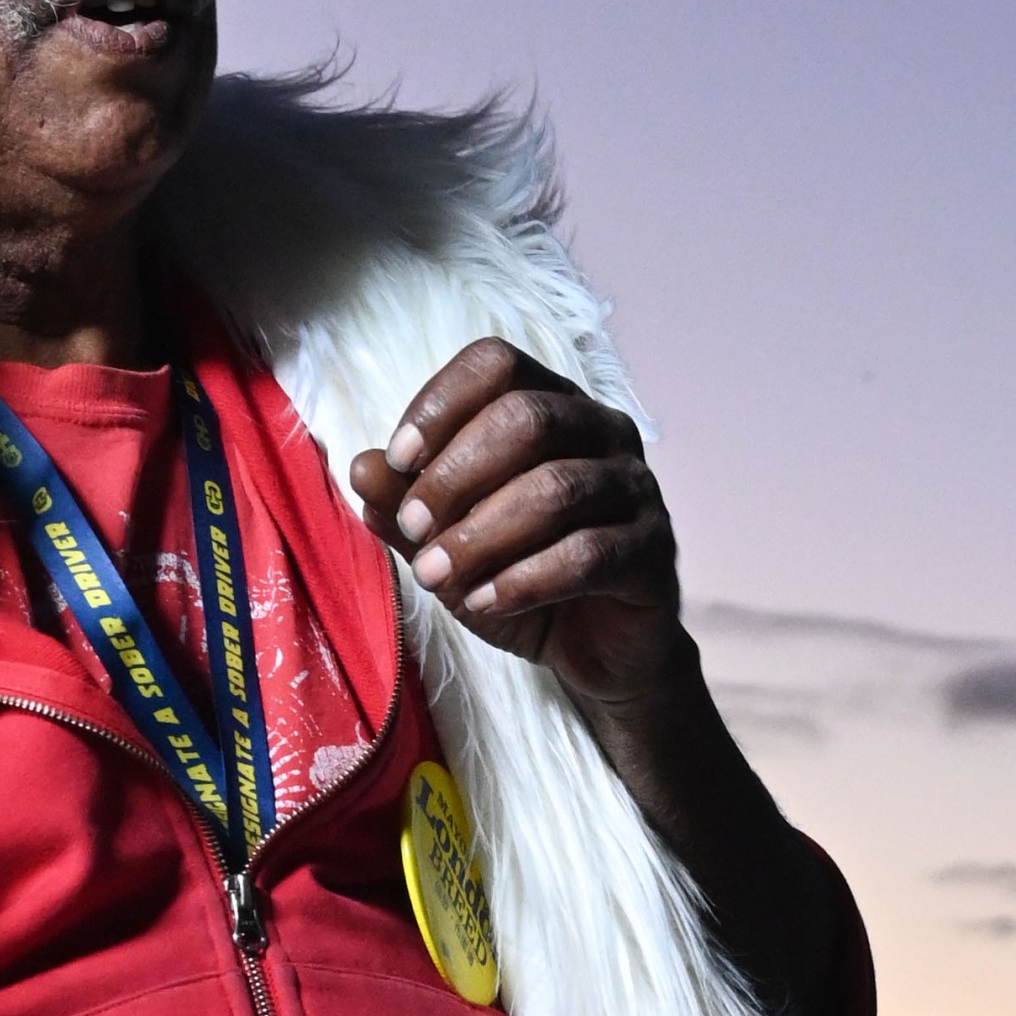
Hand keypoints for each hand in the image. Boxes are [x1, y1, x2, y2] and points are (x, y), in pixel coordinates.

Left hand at [350, 341, 687, 722]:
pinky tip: (483, 603)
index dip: (441, 403)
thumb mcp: (448, 544)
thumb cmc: (520, 578)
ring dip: (481, 536)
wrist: (596, 651)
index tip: (397, 460)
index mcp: (553, 406)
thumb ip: (406, 507)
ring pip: (556, 490)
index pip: (497, 364)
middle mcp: (603, 430)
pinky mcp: (654, 550)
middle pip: (527, 418)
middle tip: (413, 527)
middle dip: (455, 475)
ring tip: (434, 576)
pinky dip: (524, 580)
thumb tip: (361, 467)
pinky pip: (589, 554)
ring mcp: (637, 487)